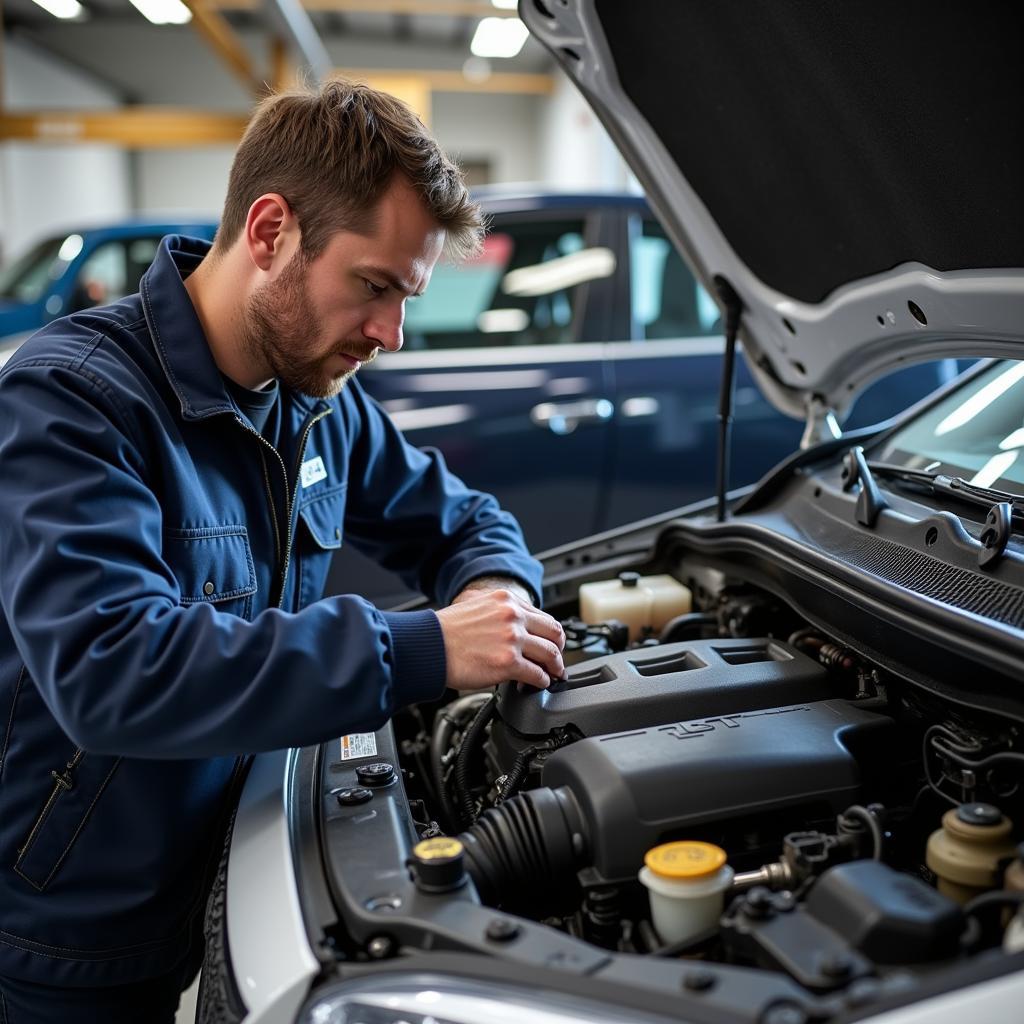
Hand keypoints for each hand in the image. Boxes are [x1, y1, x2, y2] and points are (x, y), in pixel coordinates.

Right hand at [435, 588, 564, 691]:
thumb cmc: (445, 630)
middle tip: (557, 661)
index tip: (550, 643)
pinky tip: (538, 684)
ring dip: (555, 667)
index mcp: (506, 601)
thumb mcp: (474, 604)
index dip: (549, 634)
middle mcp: (513, 616)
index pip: (542, 617)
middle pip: (554, 633)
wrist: (428, 646)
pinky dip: (542, 681)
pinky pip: (537, 674)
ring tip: (553, 675)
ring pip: (551, 654)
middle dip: (559, 649)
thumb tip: (511, 622)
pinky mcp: (508, 663)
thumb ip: (497, 610)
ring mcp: (512, 639)